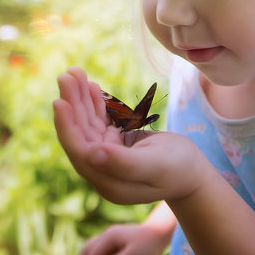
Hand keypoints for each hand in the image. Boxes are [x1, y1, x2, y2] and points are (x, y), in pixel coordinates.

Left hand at [53, 67, 209, 204]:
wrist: (193, 172)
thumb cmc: (179, 169)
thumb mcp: (155, 165)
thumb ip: (124, 163)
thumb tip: (92, 154)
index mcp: (108, 181)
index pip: (81, 152)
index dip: (68, 127)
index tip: (60, 101)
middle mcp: (103, 170)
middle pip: (81, 135)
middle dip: (73, 104)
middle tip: (67, 74)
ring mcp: (108, 157)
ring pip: (88, 125)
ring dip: (81, 100)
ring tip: (74, 73)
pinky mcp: (116, 145)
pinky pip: (100, 122)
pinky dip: (95, 104)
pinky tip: (91, 86)